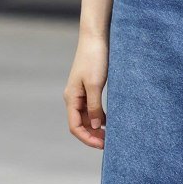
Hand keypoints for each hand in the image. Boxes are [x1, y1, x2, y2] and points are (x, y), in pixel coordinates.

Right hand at [64, 33, 108, 148]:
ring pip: (87, 117)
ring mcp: (81, 93)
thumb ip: (95, 107)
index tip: (103, 145)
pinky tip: (111, 121)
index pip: (75, 126)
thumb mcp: (95, 85)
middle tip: (109, 143)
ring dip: (97, 128)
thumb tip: (97, 127)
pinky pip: (92, 108)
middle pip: (81, 124)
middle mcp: (74, 98)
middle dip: (93, 136)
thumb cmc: (95, 59)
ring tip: (111, 135)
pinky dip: (100, 117)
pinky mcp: (89, 88)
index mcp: (71, 98)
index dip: (87, 138)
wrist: (96, 38)